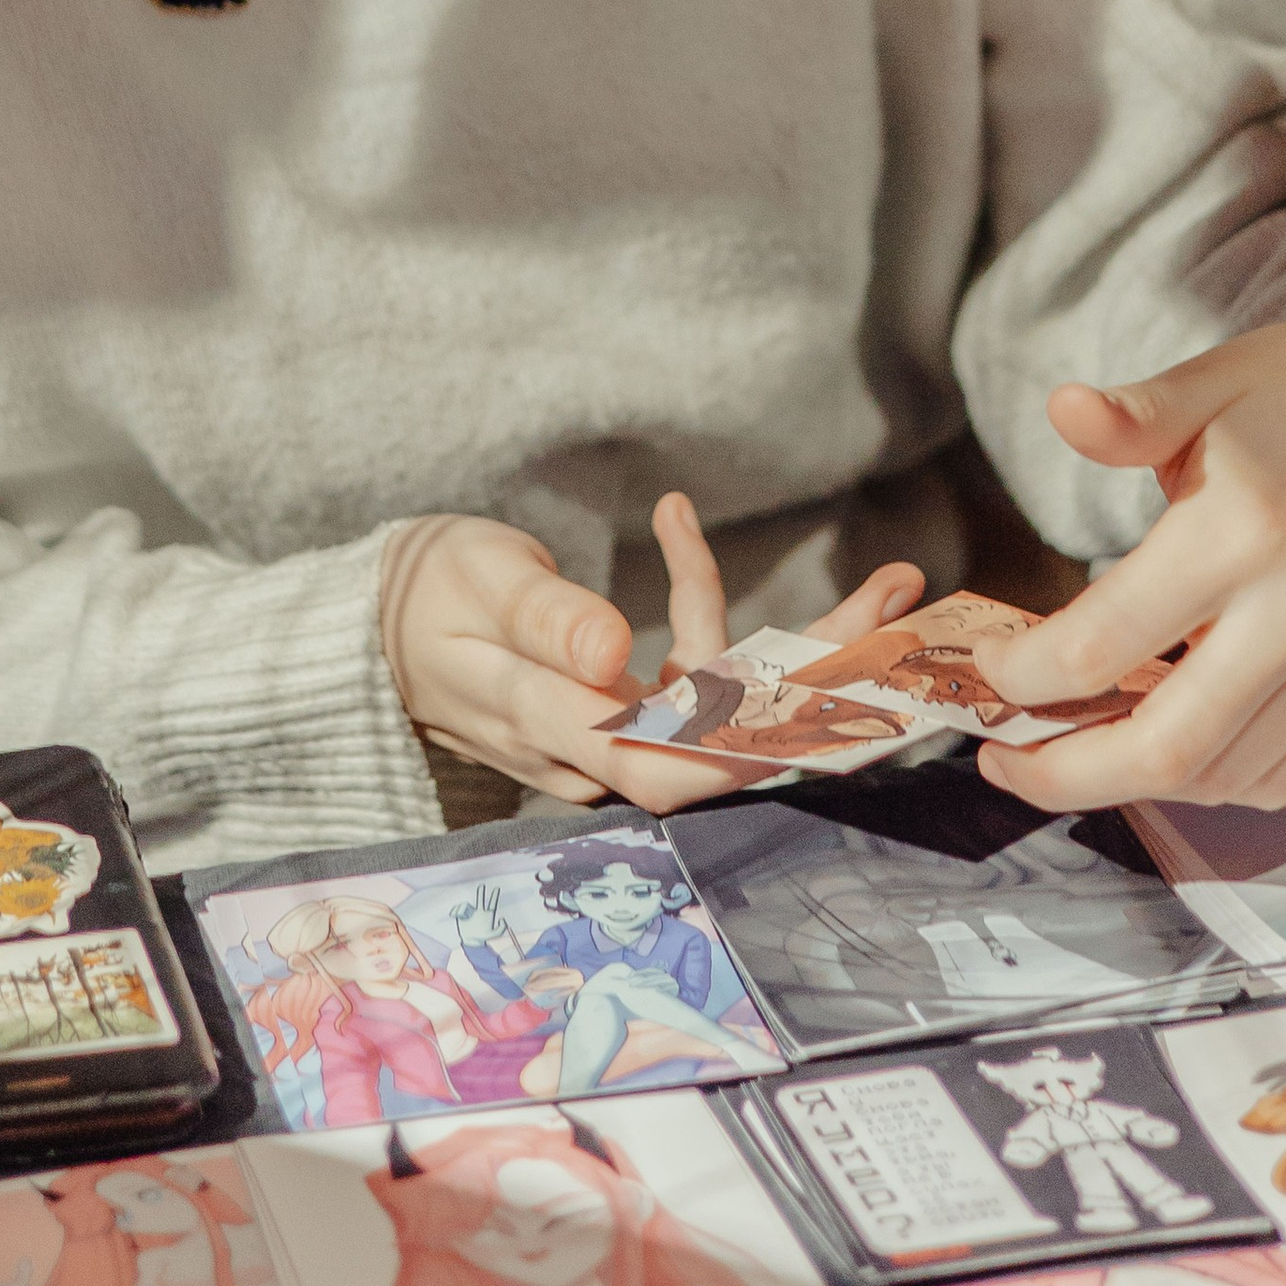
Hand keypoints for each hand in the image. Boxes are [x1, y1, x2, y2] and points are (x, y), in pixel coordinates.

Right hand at [378, 492, 925, 811]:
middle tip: (898, 610)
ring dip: (804, 640)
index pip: (664, 766)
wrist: (388, 626)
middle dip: (822, 679)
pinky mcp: (625, 703)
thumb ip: (542, 620)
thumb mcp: (476, 585)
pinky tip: (679, 520)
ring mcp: (616, 728)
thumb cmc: (427, 597)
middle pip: (728, 736)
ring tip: (886, 579)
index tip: (832, 709)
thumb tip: (612, 658)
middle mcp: (595, 746)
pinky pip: (692, 665)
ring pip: (730, 700)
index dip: (753, 749)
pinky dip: (703, 597)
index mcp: (553, 726)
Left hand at [963, 272, 1285, 814]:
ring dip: (1137, 781)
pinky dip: (1219, 778)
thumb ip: (1133, 413)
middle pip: (1163, 747)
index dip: (1025, 676)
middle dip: (1064, 773)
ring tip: (1076, 751)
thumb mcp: (1216, 378)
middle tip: (1004, 761)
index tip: (987, 672)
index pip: (1104, 643)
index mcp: (1244, 530)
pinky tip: (1173, 744)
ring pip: (1225, 775)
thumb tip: (1061, 408)